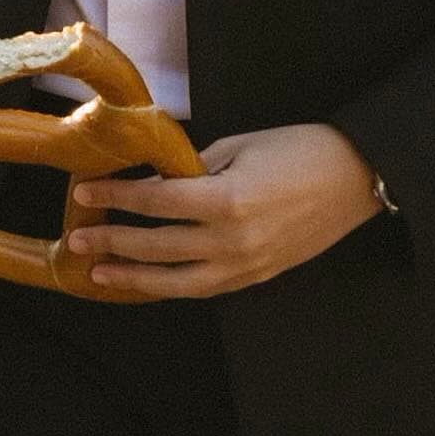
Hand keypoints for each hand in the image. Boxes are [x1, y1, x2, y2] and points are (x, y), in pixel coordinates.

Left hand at [65, 123, 382, 299]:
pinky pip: (205, 289)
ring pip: (178, 282)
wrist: (356, 178)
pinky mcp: (257, 277)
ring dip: (135, 279)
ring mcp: (246, 265)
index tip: (85, 193)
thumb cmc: (299, 149)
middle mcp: (232, 241)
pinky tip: (149, 283)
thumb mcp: (241, 146)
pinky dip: (172, 287)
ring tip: (100, 275)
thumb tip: (157, 181)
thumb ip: (195, 167)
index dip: (116, 199)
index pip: (156, 203)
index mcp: (226, 201)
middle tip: (78, 241)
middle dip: (114, 243)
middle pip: (159, 248)